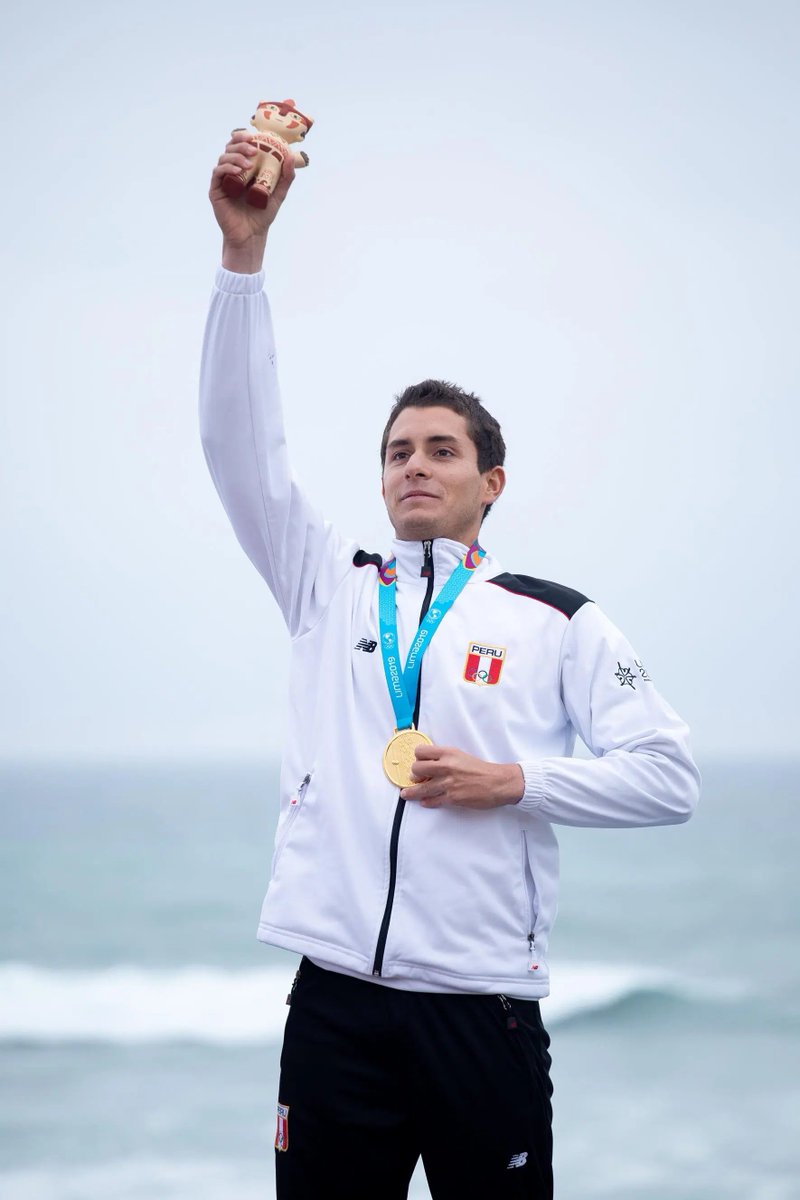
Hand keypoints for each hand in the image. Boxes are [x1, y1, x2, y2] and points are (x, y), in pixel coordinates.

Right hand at [209, 130, 295, 271]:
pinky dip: (227, 168)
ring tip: (249, 164)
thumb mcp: (278, 194)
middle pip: (231, 148)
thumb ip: (285, 177)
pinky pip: (218, 173)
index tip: (254, 136)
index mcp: (244, 168)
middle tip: (253, 148)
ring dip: (236, 157)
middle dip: (241, 144)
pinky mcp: (216, 190)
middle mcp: (232, 171)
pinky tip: (237, 171)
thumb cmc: (262, 215)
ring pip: (224, 158)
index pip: (240, 146)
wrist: (251, 235)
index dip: (244, 136)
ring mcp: (223, 180)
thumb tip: (290, 158)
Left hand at [400, 745, 523, 809]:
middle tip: (415, 778)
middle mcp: (446, 766)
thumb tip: (429, 764)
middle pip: (416, 769)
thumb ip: (445, 758)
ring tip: (406, 794)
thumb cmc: (481, 769)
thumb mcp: (461, 756)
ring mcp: (448, 783)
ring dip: (411, 792)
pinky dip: (426, 802)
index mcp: (448, 753)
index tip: (417, 762)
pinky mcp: (452, 798)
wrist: (497, 782)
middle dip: (414, 774)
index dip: (417, 757)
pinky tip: (424, 802)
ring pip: (421, 788)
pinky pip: (432, 800)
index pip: (421, 751)